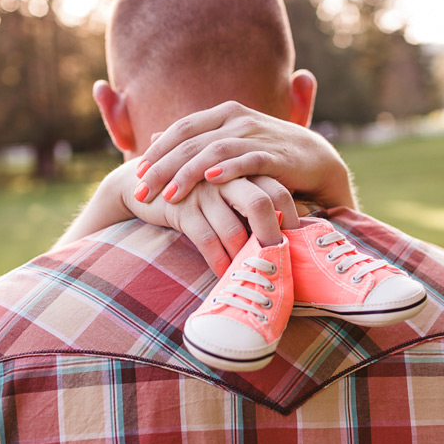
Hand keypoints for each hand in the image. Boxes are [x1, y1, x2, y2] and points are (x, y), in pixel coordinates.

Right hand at [126, 174, 298, 276]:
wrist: (144, 183)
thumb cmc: (198, 194)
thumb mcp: (225, 190)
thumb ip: (251, 202)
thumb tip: (286, 235)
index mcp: (243, 170)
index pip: (278, 191)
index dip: (291, 217)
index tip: (298, 243)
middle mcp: (226, 177)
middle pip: (260, 204)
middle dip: (271, 237)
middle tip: (278, 260)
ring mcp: (204, 191)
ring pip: (233, 229)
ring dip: (244, 256)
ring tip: (251, 273)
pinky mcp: (182, 207)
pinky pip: (207, 240)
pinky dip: (218, 261)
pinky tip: (225, 274)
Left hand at [133, 99, 357, 208]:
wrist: (316, 160)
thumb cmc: (266, 155)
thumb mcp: (228, 143)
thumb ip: (194, 139)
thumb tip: (154, 136)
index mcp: (223, 114)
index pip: (182, 129)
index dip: (158, 150)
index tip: (138, 174)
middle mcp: (237, 119)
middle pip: (190, 142)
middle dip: (163, 168)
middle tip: (142, 191)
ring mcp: (256, 134)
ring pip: (213, 151)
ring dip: (187, 174)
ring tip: (168, 195)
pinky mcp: (275, 154)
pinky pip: (247, 160)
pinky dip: (228, 169)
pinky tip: (210, 181)